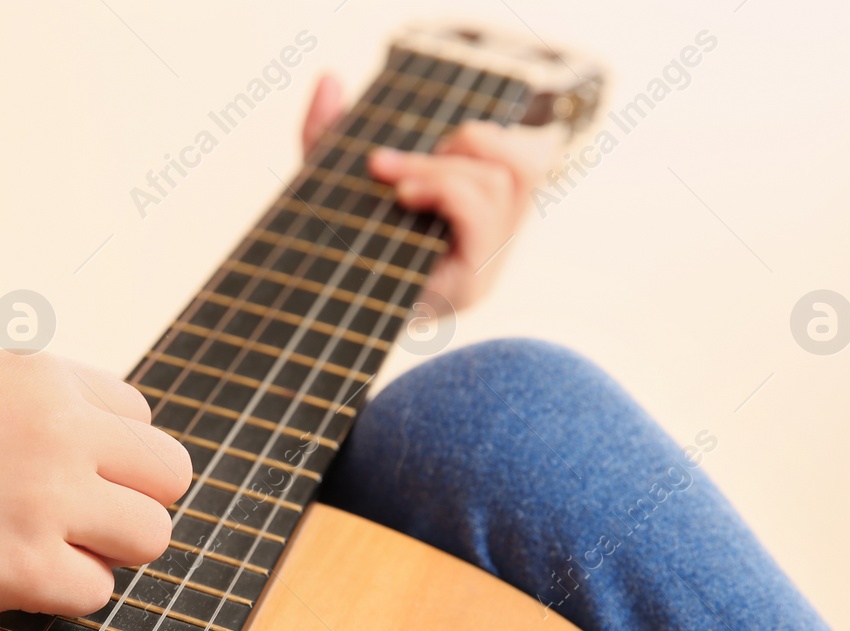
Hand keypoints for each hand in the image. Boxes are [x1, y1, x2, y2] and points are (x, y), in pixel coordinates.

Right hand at [0, 352, 191, 618]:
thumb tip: (98, 455)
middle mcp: (59, 427)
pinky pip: (97, 594)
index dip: (110, 457)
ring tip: (37, 552)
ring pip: (152, 537)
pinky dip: (59, 597)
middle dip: (132, 505)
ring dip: (105, 554)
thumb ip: (32, 411)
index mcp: (40, 375)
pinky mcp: (26, 568)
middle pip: (170, 476)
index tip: (65, 478)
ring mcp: (48, 498)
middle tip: (73, 525)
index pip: (141, 417)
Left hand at [300, 73, 561, 313]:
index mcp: (480, 219)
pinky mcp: (472, 286)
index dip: (491, 136)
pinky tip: (403, 199)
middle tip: (390, 166)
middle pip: (525, 163)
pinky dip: (443, 188)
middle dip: (462, 144)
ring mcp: (489, 267)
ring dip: (442, 167)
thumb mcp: (329, 188)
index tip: (431, 149)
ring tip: (397, 186)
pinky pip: (481, 211)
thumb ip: (326, 134)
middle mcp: (496, 244)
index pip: (531, 159)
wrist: (318, 333)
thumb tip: (329, 79)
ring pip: (504, 179)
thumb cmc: (331, 261)